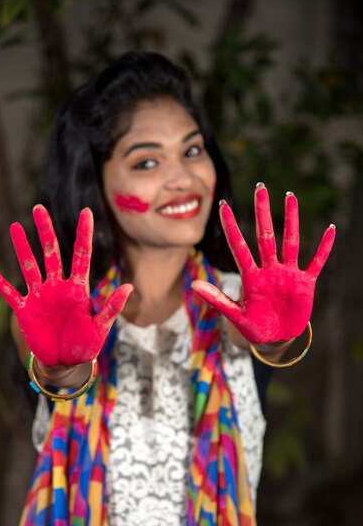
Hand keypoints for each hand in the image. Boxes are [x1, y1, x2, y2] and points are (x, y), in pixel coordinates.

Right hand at [0, 205, 132, 365]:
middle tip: (38, 208)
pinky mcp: (25, 309)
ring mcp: (40, 296)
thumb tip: (129, 286)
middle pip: (51, 253)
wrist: (66, 363)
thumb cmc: (86, 344)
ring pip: (30, 266)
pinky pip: (9, 293)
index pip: (81, 255)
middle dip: (45, 231)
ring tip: (13, 226)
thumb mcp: (100, 327)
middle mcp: (57, 286)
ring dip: (22, 248)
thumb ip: (111, 307)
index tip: (86, 212)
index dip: (84, 234)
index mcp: (78, 288)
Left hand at [191, 184, 335, 342]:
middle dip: (262, 212)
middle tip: (260, 187)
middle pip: (265, 235)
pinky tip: (330, 230)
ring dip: (291, 220)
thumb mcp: (234, 315)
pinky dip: (324, 248)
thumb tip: (194, 285)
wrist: (275, 339)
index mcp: (251, 276)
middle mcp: (269, 269)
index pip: (239, 246)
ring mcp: (288, 274)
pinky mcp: (305, 283)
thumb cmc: (253, 326)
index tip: (222, 205)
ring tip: (290, 197)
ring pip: (290, 242)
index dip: (230, 226)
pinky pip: (316, 262)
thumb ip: (217, 299)